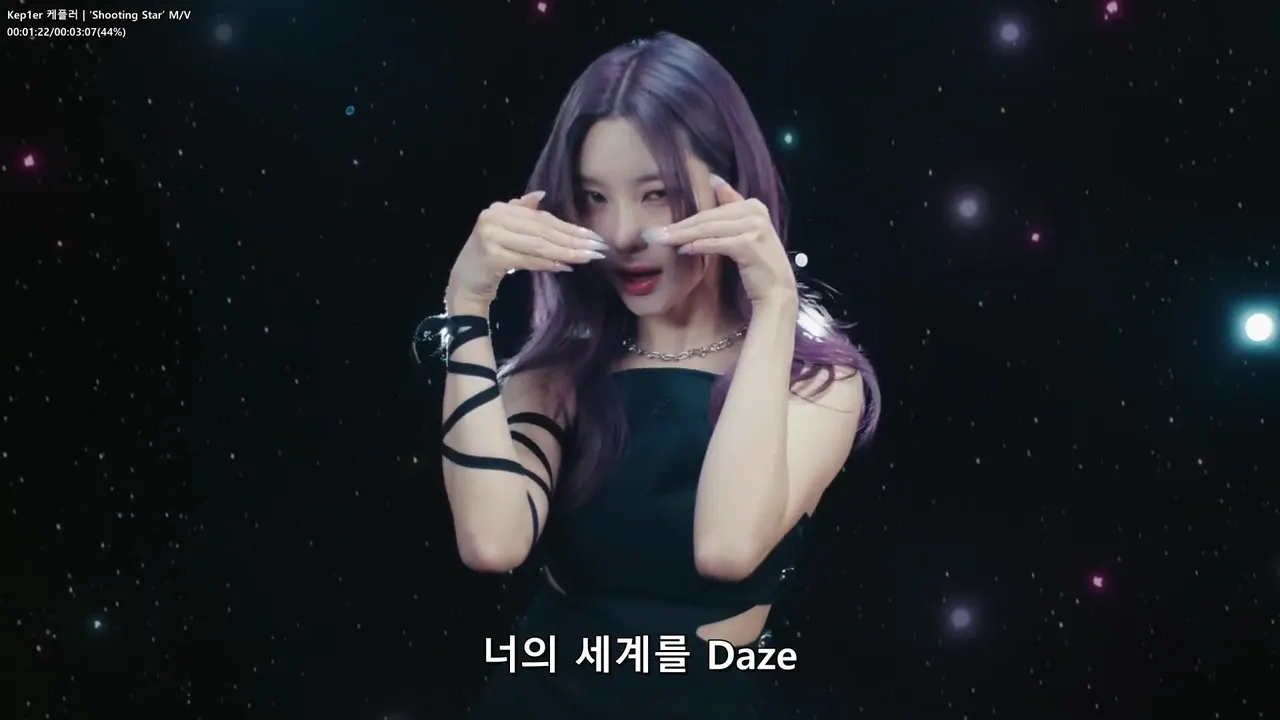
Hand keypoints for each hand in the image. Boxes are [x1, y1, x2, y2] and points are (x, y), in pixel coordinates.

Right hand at [447, 191, 608, 306]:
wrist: (465, 283)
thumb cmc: (488, 257)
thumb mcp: (504, 230)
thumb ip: (520, 211)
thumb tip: (541, 195)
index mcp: (500, 210)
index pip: (542, 219)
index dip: (569, 227)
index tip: (593, 236)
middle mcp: (494, 219)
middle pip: (543, 231)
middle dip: (573, 240)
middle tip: (597, 248)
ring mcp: (491, 237)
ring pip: (538, 245)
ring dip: (566, 252)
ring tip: (588, 257)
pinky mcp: (492, 257)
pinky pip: (527, 260)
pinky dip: (548, 263)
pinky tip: (566, 267)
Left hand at [644, 175, 796, 305]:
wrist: (777, 293)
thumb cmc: (757, 265)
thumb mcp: (744, 231)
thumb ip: (731, 206)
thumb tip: (714, 179)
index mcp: (753, 205)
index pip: (711, 210)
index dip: (685, 216)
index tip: (660, 223)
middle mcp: (756, 211)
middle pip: (707, 218)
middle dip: (678, 227)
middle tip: (651, 233)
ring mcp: (754, 227)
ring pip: (708, 229)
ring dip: (681, 236)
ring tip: (659, 240)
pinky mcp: (749, 244)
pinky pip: (716, 243)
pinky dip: (698, 246)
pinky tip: (682, 250)